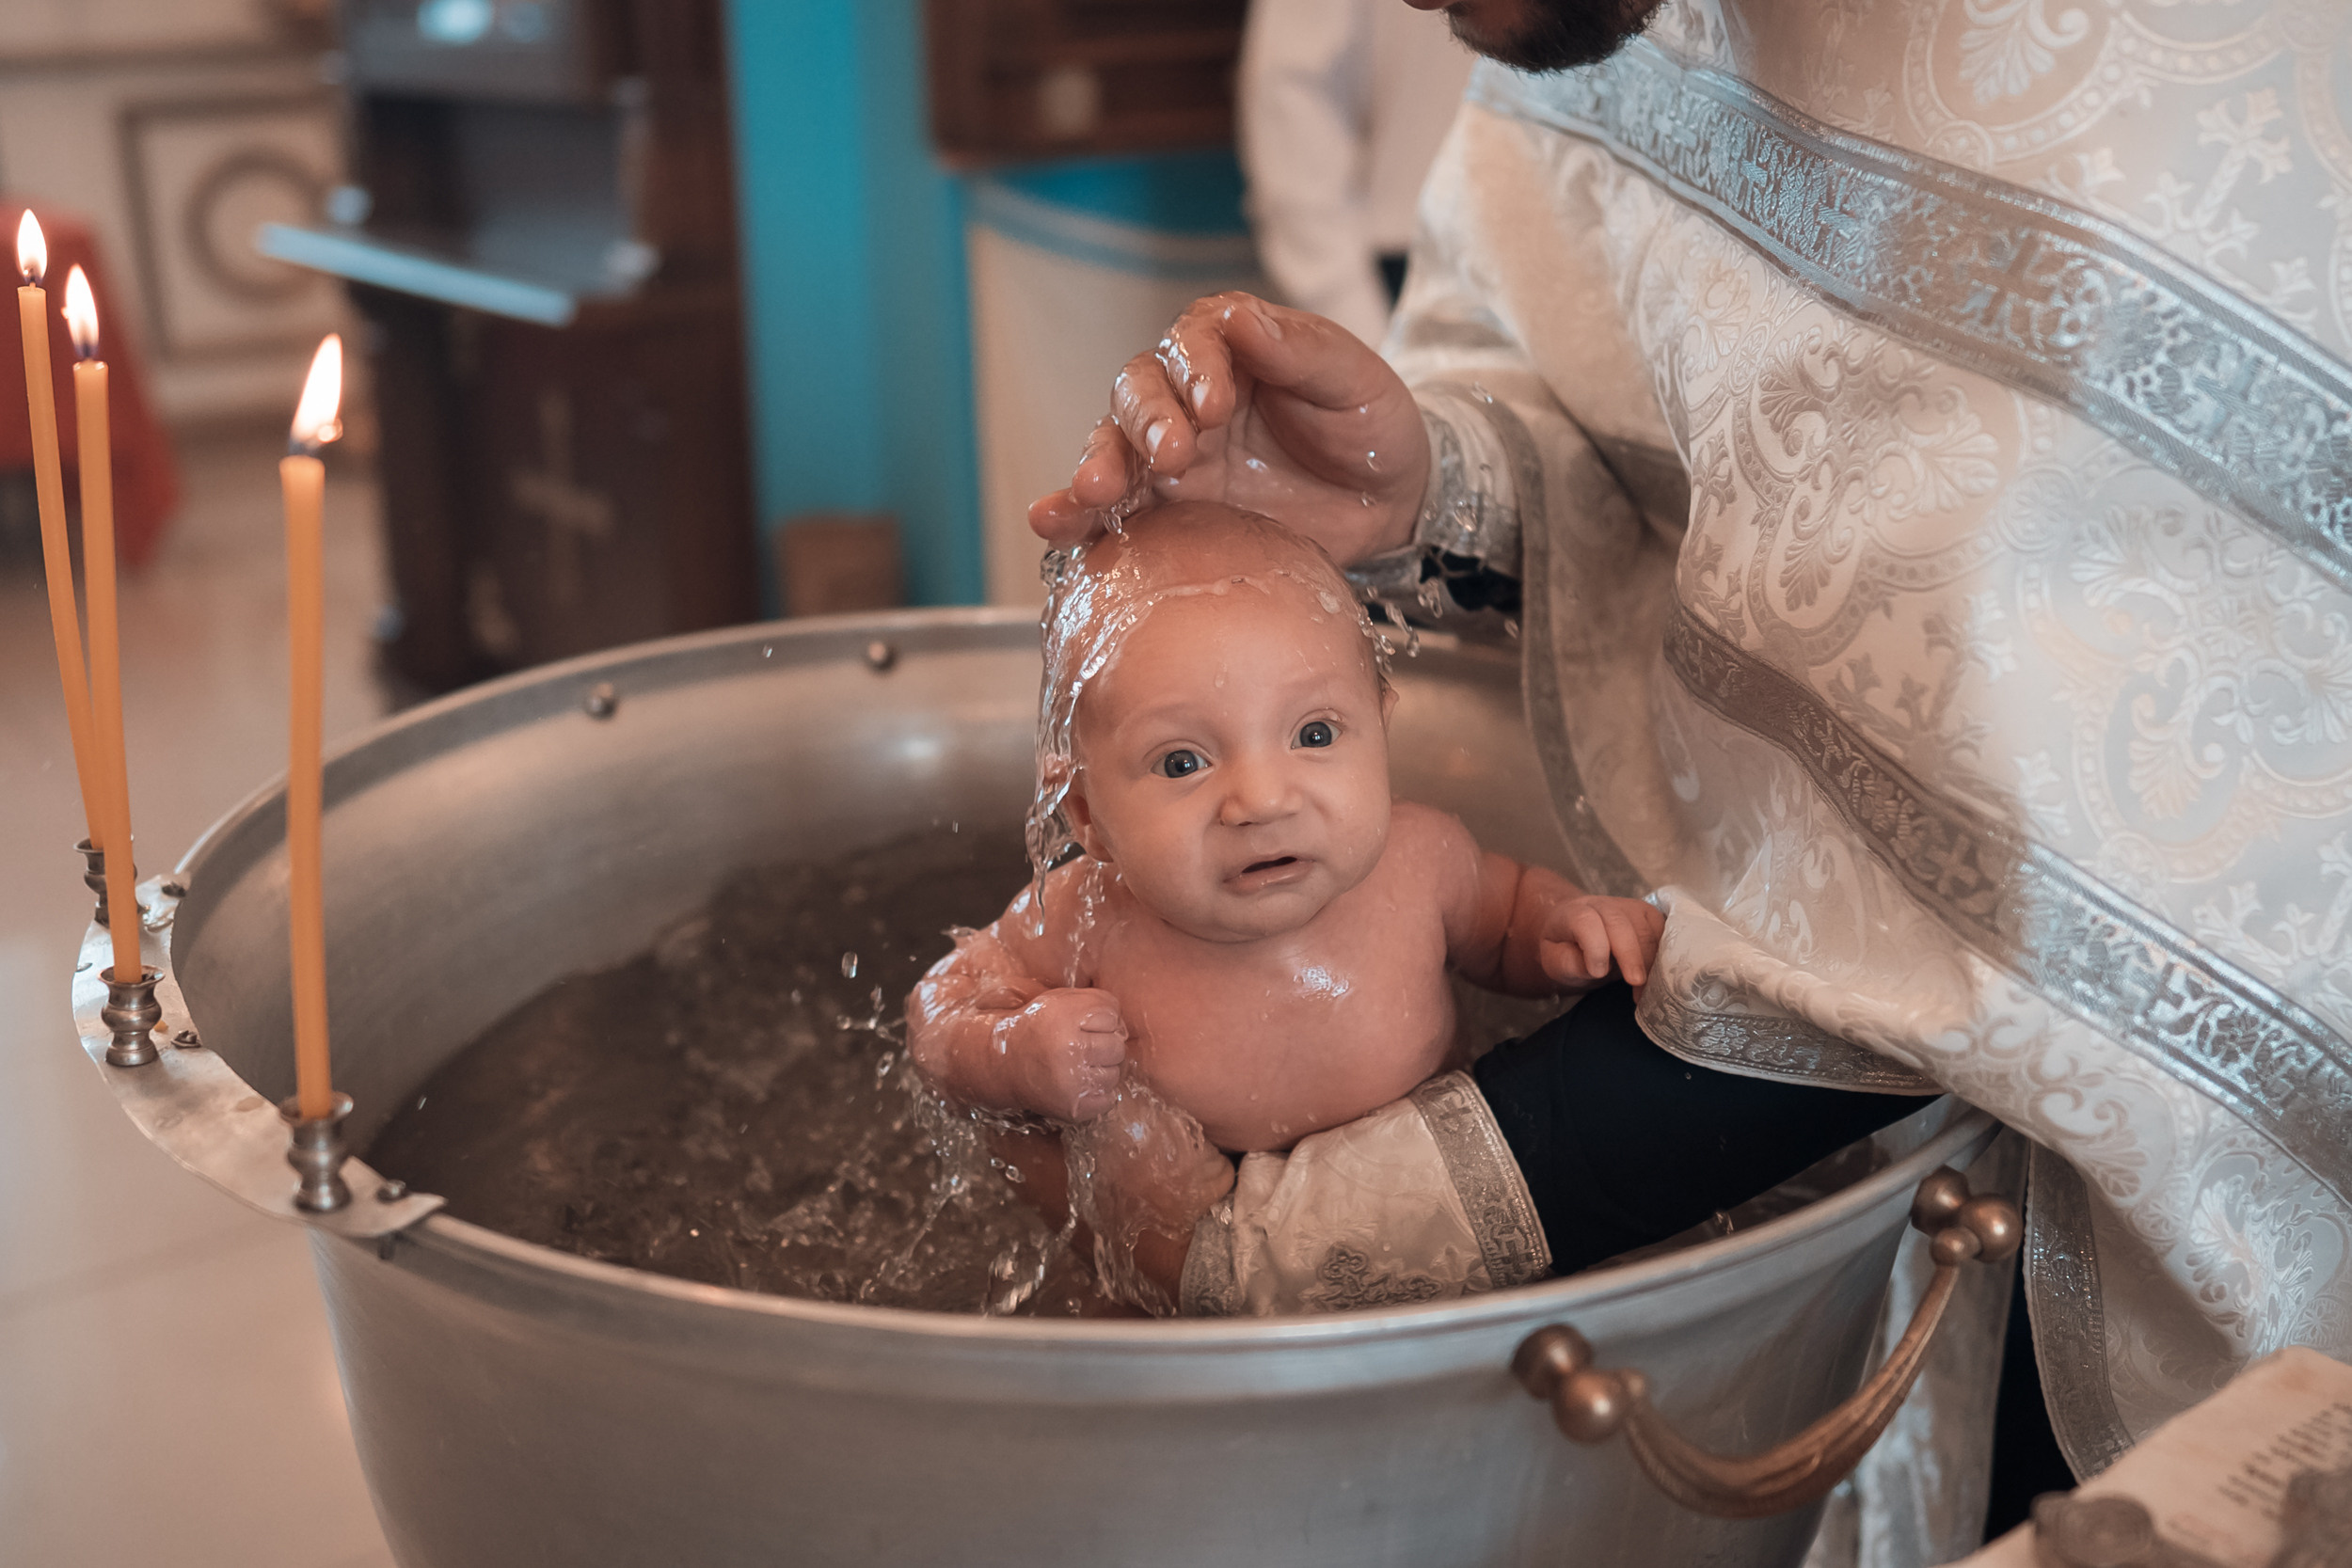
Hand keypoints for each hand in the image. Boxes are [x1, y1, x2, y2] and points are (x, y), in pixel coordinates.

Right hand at [999, 988, 1127, 1120]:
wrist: (1005, 1065)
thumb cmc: (1039, 1029)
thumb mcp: (1061, 1001)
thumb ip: (1096, 1001)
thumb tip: (1124, 1024)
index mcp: (1064, 1019)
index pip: (1112, 1015)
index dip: (1101, 1019)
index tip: (1082, 1025)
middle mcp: (1069, 1051)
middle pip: (1117, 1046)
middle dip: (1104, 1045)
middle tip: (1081, 1047)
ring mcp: (1072, 1083)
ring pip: (1115, 1073)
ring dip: (1102, 1069)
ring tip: (1079, 1066)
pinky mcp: (1075, 1107)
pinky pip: (1109, 1098)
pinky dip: (1099, 1092)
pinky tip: (1080, 1083)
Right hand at [1027, 292, 1429, 564]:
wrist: (1391, 505)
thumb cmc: (1371, 428)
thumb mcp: (1354, 380)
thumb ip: (1301, 351)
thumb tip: (1239, 317)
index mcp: (1231, 351)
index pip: (1191, 342)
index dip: (1194, 368)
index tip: (1214, 402)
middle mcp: (1187, 399)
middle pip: (1139, 392)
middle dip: (1147, 420)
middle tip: (1171, 453)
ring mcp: (1172, 458)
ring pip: (1114, 447)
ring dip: (1099, 465)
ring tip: (1095, 491)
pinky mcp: (1168, 512)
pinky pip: (1112, 510)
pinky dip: (1077, 515)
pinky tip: (1053, 523)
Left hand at [1539, 896, 1664, 992]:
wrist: (1579, 935)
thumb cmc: (1566, 951)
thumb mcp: (1556, 963)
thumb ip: (1569, 964)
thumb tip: (1598, 969)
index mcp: (1572, 914)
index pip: (1585, 922)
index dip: (1595, 947)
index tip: (1598, 973)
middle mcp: (1602, 905)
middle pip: (1620, 923)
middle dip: (1630, 955)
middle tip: (1636, 982)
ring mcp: (1628, 907)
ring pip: (1646, 928)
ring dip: (1650, 961)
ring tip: (1644, 989)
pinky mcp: (1649, 915)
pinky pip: (1664, 932)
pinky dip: (1664, 956)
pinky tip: (1655, 977)